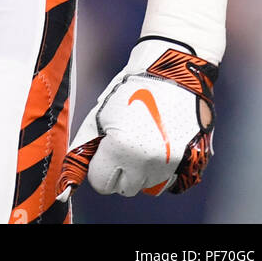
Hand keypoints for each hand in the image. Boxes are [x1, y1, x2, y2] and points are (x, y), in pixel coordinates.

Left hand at [56, 38, 217, 201]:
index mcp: (122, 148)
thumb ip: (85, 146)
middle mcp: (148, 162)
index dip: (98, 167)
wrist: (172, 72)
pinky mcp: (189, 162)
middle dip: (120, 170)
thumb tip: (73, 171)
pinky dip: (160, 169)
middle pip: (125, 188)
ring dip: (140, 171)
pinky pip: (167, 180)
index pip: (101, 183)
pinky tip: (158, 145)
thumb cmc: (133, 88)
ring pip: (146, 185)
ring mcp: (171, 164)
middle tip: (123, 144)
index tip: (103, 152)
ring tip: (143, 140)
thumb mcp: (100, 114)